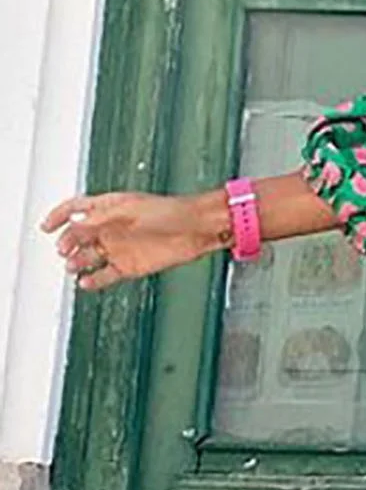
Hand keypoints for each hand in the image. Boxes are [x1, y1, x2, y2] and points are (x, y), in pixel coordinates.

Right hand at [41, 189, 230, 291]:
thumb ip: (97, 222)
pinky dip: (94, 279)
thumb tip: (71, 232)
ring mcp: (121, 248)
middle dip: (67, 243)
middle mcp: (111, 228)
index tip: (45, 227)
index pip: (75, 209)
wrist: (196, 229)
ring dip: (78, 262)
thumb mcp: (126, 211)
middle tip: (63, 250)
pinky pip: (106, 274)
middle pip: (78, 236)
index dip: (58, 217)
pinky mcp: (132, 266)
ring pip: (89, 257)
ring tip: (72, 266)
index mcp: (108, 207)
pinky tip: (85, 282)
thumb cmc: (169, 212)